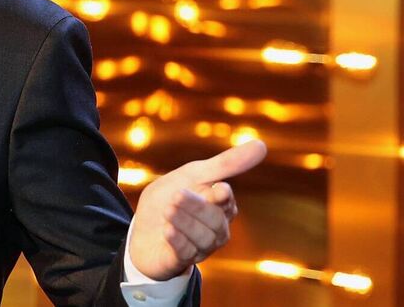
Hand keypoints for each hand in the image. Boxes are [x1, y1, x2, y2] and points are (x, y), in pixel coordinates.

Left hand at [128, 139, 266, 280]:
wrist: (142, 226)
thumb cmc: (171, 197)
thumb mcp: (193, 175)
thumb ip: (225, 164)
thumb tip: (262, 144)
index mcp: (221, 207)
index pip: (227, 203)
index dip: (223, 197)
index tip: (218, 189)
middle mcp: (215, 229)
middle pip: (215, 221)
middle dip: (197, 208)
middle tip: (177, 195)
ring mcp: (200, 247)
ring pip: (203, 239)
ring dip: (184, 223)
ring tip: (167, 210)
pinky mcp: (181, 260)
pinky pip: (185, 254)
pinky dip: (177, 240)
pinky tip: (167, 230)